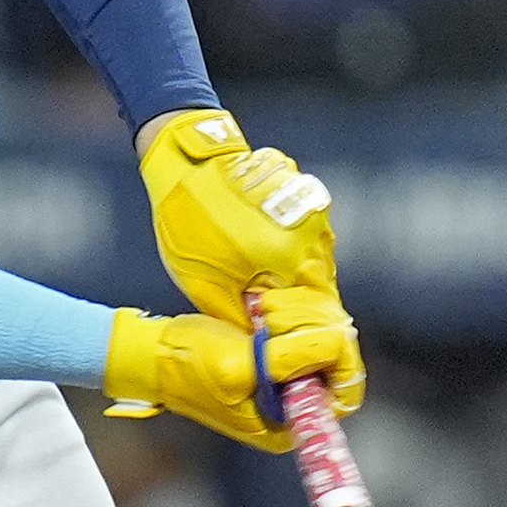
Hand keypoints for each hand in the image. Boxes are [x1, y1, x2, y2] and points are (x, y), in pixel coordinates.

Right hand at [102, 284, 360, 452]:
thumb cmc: (187, 366)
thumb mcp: (240, 366)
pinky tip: (269, 304)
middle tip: (277, 315)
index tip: (317, 329)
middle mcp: (291, 409)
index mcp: (287, 426)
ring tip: (264, 309)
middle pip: (336, 364)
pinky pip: (303, 331)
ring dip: (301, 317)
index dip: (338, 358)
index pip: (343, 394)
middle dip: (314, 329)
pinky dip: (293, 313)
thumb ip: (290, 360)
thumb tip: (337, 344)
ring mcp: (284, 383)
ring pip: (321, 341)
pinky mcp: (274, 359)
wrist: (151, 352)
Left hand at [138, 107, 338, 318]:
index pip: (318, 310)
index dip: (299, 328)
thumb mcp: (207, 285)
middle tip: (265, 308)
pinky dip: (291, 248)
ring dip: (294, 273)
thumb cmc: (191, 221)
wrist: (187, 162)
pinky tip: (262, 246)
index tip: (279, 334)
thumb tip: (260, 344)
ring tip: (259, 274)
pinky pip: (307, 233)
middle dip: (295, 301)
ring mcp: (313, 208)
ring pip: (315, 259)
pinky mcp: (306, 192)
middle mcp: (314, 233)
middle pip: (319, 285)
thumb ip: (241, 319)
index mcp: (293, 258)